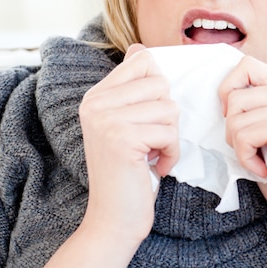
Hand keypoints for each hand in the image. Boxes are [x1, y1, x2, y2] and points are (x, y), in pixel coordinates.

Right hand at [79, 44, 179, 250]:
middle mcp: (95, 103)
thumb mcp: (127, 123)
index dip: (158, 90)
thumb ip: (133, 88)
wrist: (113, 220)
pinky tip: (154, 167)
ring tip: (151, 154)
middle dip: (166, 117)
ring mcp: (106, 119)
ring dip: (169, 137)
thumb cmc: (128, 172)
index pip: (144, 61)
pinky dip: (171, 153)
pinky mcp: (121, 138)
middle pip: (161, 84)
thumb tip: (140, 48)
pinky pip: (169, 131)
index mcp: (96, 96)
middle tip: (149, 141)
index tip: (148, 117)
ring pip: (169, 108)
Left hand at [219, 56, 266, 241]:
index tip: (235, 119)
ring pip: (235, 115)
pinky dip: (245, 158)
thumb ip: (257, 105)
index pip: (248, 65)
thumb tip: (223, 89)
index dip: (230, 89)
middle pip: (236, 93)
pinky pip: (242, 135)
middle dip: (233, 126)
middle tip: (254, 149)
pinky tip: (265, 170)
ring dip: (239, 145)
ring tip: (261, 160)